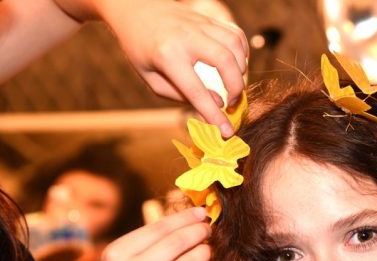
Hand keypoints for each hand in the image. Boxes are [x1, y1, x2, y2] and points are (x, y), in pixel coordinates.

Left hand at [70, 0, 248, 137]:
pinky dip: (242, 53)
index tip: (227, 132)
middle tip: (232, 103)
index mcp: (168, 56)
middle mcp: (187, 37)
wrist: (134, 8)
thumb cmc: (141, 49)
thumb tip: (215, 103)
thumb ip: (180, 95)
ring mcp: (200, 24)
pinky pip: (236, 35)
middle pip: (226, 63)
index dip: (214, 115)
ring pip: (235, 46)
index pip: (197, 91)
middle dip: (236, 88)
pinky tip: (235, 65)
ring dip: (241, 71)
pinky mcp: (209, 18)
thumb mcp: (150, 78)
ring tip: (233, 85)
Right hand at [77, 207, 211, 260]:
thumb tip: (180, 223)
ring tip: (208, 251)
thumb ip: (141, 244)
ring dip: (203, 255)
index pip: (159, 228)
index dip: (184, 218)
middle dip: (198, 232)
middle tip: (208, 230)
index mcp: (117, 254)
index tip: (201, 213)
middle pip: (176, 243)